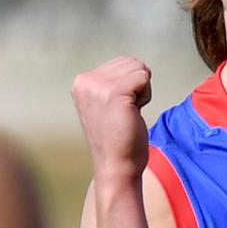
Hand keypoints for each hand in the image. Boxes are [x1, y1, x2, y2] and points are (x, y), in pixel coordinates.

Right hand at [72, 57, 151, 180]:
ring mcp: (98, 86)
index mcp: (81, 81)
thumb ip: (113, 80)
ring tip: (127, 112)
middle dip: (137, 85)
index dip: (130, 84)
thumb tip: (134, 62)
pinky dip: (145, 96)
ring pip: (140, 68)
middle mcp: (85, 81)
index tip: (117, 108)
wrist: (116, 166)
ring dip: (142, 91)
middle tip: (124, 111)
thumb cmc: (118, 136)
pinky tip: (132, 114)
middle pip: (132, 62)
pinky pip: (144, 78)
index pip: (123, 62)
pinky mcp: (115, 93)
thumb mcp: (106, 101)